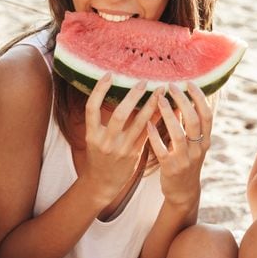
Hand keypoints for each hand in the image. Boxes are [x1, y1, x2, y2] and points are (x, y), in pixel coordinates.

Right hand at [82, 75, 160, 206]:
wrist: (102, 183)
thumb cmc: (98, 156)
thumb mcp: (93, 138)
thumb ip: (102, 121)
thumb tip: (116, 95)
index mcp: (91, 135)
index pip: (92, 108)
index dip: (99, 90)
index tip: (109, 74)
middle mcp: (106, 141)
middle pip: (120, 114)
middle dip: (133, 96)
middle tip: (143, 81)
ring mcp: (122, 149)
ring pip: (139, 123)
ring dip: (151, 105)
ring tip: (160, 91)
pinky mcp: (135, 153)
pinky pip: (149, 133)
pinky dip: (156, 119)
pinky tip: (165, 109)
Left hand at [146, 82, 211, 208]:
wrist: (183, 192)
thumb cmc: (186, 162)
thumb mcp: (193, 144)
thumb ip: (188, 125)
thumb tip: (181, 100)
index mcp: (205, 141)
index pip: (207, 115)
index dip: (199, 97)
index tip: (189, 82)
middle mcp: (198, 149)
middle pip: (194, 120)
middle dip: (183, 101)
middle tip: (171, 86)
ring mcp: (184, 159)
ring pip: (179, 134)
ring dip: (168, 115)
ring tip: (158, 99)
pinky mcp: (170, 168)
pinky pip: (162, 150)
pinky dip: (155, 136)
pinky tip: (147, 124)